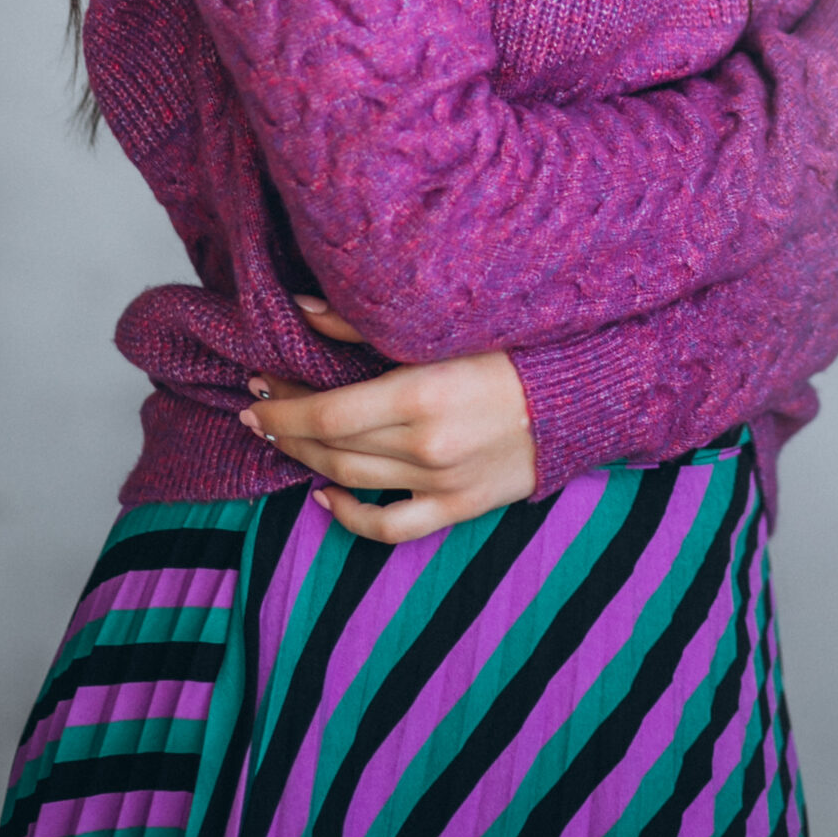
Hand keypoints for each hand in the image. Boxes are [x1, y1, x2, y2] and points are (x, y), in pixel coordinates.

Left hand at [240, 295, 536, 540]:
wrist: (580, 394)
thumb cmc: (511, 346)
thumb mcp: (440, 326)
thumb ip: (364, 323)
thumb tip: (302, 309)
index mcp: (420, 393)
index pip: (328, 412)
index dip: (284, 406)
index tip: (257, 388)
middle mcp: (427, 445)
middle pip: (333, 446)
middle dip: (287, 427)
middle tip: (260, 408)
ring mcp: (442, 482)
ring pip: (352, 481)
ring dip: (307, 461)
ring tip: (285, 440)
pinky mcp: (460, 507)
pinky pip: (391, 527)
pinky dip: (350, 518)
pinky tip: (325, 497)